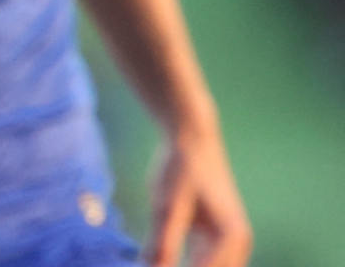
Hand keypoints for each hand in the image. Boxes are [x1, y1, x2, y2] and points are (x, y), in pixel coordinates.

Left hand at [146, 127, 250, 266]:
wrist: (191, 138)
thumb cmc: (181, 168)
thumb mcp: (168, 206)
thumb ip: (162, 242)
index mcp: (231, 239)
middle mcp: (237, 245)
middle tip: (153, 265)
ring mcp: (228, 242)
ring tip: (156, 261)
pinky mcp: (214, 237)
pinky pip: (200, 263)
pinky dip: (181, 265)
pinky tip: (158, 262)